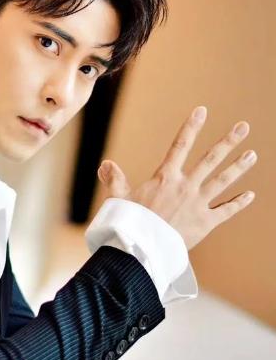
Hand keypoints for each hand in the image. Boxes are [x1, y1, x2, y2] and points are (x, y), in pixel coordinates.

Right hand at [97, 106, 256, 250]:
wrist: (142, 248)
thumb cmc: (128, 224)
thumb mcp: (119, 199)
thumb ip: (115, 180)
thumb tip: (105, 164)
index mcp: (165, 177)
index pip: (180, 145)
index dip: (191, 127)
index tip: (202, 111)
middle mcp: (185, 186)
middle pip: (211, 159)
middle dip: (228, 141)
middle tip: (243, 127)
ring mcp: (198, 203)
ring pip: (223, 180)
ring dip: (239, 166)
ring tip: (252, 154)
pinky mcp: (205, 222)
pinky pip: (226, 211)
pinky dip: (238, 203)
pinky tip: (250, 195)